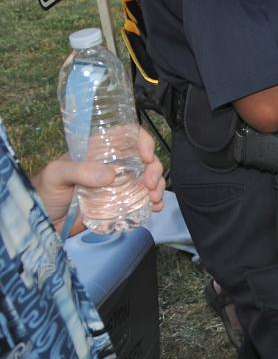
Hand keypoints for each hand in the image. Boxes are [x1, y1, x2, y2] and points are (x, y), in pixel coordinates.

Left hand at [32, 126, 165, 235]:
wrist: (39, 223)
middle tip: (150, 185)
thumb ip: (79, 170)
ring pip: (147, 178)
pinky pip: (141, 199)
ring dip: (157, 186)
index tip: (147, 156)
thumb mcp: (56, 175)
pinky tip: (155, 207)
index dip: (143, 141)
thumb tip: (111, 175)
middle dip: (154, 169)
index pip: (127, 136)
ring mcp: (117, 185)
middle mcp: (112, 165)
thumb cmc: (44, 191)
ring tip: (155, 199)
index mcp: (98, 151)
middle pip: (144, 159)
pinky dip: (153, 202)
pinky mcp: (118, 204)